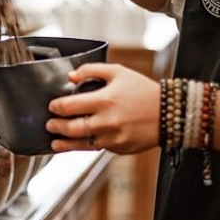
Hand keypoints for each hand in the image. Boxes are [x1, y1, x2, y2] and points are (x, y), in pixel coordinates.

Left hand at [45, 64, 159, 153]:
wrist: (169, 113)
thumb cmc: (144, 91)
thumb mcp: (119, 72)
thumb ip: (91, 70)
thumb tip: (70, 77)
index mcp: (105, 100)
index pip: (69, 106)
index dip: (56, 106)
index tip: (53, 106)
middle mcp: (107, 121)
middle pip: (71, 128)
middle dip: (55, 126)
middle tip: (50, 124)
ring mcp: (113, 138)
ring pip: (81, 144)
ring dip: (64, 143)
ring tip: (56, 141)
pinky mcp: (119, 149)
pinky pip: (98, 148)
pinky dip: (87, 145)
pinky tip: (80, 142)